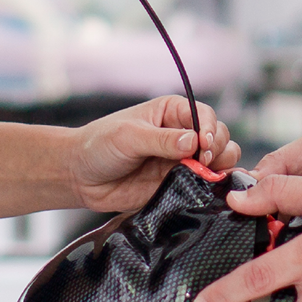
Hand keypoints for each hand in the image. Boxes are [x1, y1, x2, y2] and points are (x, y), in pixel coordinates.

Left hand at [67, 95, 235, 210]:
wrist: (81, 177)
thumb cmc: (99, 145)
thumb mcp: (129, 137)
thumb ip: (162, 140)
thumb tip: (193, 141)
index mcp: (171, 112)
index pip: (204, 115)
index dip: (209, 129)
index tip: (204, 144)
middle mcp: (181, 134)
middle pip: (219, 137)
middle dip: (218, 148)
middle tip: (203, 162)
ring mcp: (182, 161)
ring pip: (219, 160)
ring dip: (220, 167)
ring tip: (206, 175)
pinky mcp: (179, 184)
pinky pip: (205, 185)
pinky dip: (213, 187)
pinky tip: (208, 188)